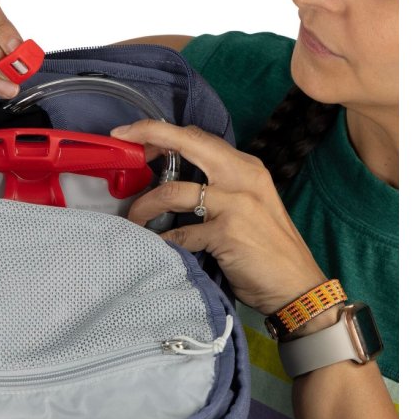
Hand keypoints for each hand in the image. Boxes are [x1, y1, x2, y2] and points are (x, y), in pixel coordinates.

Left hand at [115, 120, 326, 314]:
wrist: (297, 286)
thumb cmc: (269, 250)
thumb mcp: (248, 206)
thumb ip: (219, 189)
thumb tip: (173, 184)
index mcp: (246, 167)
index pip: (199, 137)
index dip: (163, 132)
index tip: (135, 134)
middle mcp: (242, 177)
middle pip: (187, 142)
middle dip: (147, 134)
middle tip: (120, 140)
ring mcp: (235, 203)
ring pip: (172, 191)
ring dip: (145, 206)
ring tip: (133, 219)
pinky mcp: (226, 232)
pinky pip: (179, 234)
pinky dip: (162, 240)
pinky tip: (155, 245)